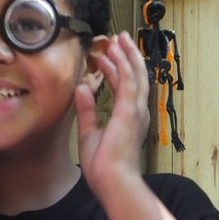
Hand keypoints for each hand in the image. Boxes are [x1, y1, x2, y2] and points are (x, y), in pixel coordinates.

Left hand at [74, 31, 149, 196]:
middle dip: (128, 56)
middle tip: (120, 38)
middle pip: (136, 76)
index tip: (106, 56)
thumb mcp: (90, 133)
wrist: (112, 181)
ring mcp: (136, 110)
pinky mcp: (130, 110)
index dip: (117, 69)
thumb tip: (81, 88)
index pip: (125, 88)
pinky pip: (129, 80)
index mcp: (130, 119)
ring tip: (118, 38)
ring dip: (126, 54)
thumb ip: (87, 110)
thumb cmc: (104, 166)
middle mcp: (137, 113)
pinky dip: (123, 63)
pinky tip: (114, 52)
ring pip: (135, 74)